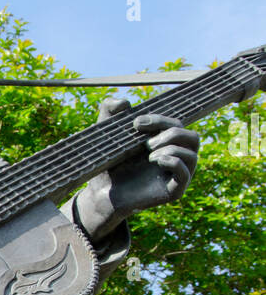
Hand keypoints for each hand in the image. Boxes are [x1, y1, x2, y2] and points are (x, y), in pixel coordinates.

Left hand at [76, 97, 199, 241]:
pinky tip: (156, 161)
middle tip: (146, 143)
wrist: (102, 190)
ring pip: (192, 155)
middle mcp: (176, 158)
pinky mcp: (173, 191)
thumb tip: (124, 102)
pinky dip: (174, 163)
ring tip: (149, 155)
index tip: (135, 124)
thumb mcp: (107, 131)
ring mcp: (176, 175)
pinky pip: (185, 175)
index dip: (159, 120)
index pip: (176, 125)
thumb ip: (110, 109)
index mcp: (167, 143)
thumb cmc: (109, 161)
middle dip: (171, 133)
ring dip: (172, 148)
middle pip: (192, 137)